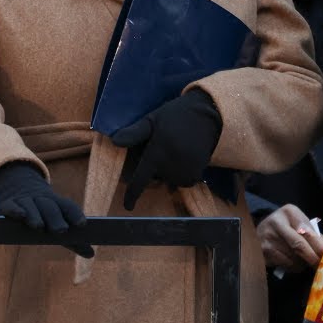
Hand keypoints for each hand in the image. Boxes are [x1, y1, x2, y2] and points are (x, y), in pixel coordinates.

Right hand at [0, 162, 92, 257]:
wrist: (17, 191)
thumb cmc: (43, 214)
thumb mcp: (56, 224)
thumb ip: (72, 240)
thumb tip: (91, 254)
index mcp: (57, 204)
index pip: (68, 207)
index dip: (75, 215)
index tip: (83, 225)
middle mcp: (42, 200)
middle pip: (50, 208)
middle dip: (56, 219)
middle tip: (61, 230)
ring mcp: (25, 201)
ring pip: (31, 206)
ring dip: (36, 215)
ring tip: (39, 227)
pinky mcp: (8, 204)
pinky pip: (12, 206)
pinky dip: (16, 210)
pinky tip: (20, 216)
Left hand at [112, 89, 220, 210]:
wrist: (208, 115)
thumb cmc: (176, 116)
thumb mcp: (153, 119)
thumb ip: (134, 133)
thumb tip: (114, 141)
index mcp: (155, 154)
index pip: (140, 180)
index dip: (132, 195)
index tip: (128, 206)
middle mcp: (169, 167)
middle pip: (156, 178)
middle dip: (155, 169)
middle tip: (162, 150)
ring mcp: (184, 171)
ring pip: (170, 180)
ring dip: (170, 171)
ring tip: (176, 152)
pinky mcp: (197, 173)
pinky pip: (184, 181)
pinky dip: (183, 173)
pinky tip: (186, 158)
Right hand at [256, 204, 322, 271]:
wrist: (260, 230)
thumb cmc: (286, 226)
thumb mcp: (298, 222)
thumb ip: (312, 232)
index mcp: (289, 212)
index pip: (307, 231)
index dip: (318, 245)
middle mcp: (277, 223)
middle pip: (299, 245)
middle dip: (312, 257)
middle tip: (321, 265)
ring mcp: (268, 238)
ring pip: (293, 257)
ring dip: (304, 263)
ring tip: (306, 262)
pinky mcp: (263, 252)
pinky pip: (285, 264)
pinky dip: (294, 267)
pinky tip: (295, 264)